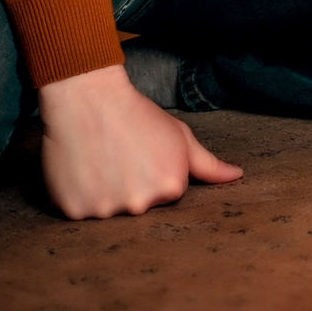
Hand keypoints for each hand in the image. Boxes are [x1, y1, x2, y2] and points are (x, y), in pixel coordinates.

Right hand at [38, 63, 241, 220]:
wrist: (90, 98)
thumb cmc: (138, 115)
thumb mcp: (179, 136)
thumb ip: (209, 164)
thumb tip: (237, 176)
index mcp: (171, 188)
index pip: (165, 196)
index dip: (152, 174)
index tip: (141, 154)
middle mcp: (141, 204)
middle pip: (137, 206)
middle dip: (129, 187)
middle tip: (119, 156)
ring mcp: (106, 210)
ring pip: (107, 211)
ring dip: (102, 192)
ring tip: (100, 159)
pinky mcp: (74, 210)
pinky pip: (79, 211)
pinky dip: (78, 195)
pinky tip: (82, 168)